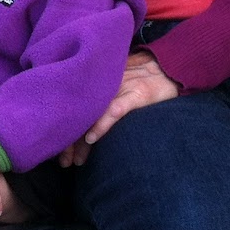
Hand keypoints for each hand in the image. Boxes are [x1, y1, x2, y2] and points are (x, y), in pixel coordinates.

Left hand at [59, 51, 179, 166]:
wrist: (167, 67)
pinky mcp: (135, 94)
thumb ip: (104, 105)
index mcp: (98, 92)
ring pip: (92, 117)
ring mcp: (118, 92)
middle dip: (69, 142)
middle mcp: (103, 91)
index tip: (62, 157)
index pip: (76, 114)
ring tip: (75, 160)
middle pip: (79, 117)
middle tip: (64, 163)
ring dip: (80, 141)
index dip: (65, 134)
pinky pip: (114, 111)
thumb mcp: (121, 92)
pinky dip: (101, 125)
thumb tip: (85, 131)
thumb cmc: (142, 82)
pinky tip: (91, 138)